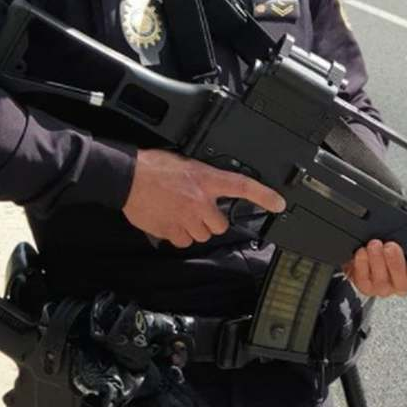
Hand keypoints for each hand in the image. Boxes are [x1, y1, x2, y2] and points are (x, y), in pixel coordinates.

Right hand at [123, 149, 284, 247]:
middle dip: (211, 220)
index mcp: (205, 179)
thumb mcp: (185, 165)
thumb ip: (201, 179)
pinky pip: (183, 241)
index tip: (278, 203)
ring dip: (194, 228)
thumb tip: (208, 190)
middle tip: (197, 209)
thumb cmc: (153, 167)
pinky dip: (178, 235)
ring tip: (179, 213)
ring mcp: (186, 218)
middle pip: (219, 225)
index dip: (263, 196)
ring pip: (201, 235)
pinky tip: (169, 221)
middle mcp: (200, 201)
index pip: (241, 186)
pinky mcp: (171, 231)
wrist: (128, 178)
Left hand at [344, 239, 406, 303]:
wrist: (365, 237)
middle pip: (403, 285)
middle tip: (391, 247)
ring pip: (382, 283)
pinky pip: (364, 281)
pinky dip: (362, 266)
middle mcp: (402, 283)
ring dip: (377, 262)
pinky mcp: (366, 286)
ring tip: (374, 245)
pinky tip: (362, 253)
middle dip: (396, 264)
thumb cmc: (391, 233)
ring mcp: (384, 287)